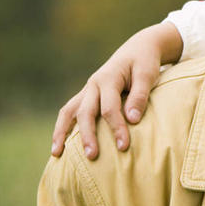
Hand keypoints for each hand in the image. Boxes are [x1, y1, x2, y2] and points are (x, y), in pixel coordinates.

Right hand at [51, 22, 181, 158]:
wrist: (138, 48)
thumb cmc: (145, 62)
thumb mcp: (147, 74)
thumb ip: (140, 95)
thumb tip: (133, 120)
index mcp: (109, 78)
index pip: (110, 107)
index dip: (117, 127)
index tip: (124, 146)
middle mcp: (93, 84)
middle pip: (85, 112)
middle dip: (87, 135)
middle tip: (92, 156)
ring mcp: (87, 90)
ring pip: (69, 111)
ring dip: (62, 132)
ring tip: (57, 154)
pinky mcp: (87, 95)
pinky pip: (69, 111)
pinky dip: (62, 127)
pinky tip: (60, 145)